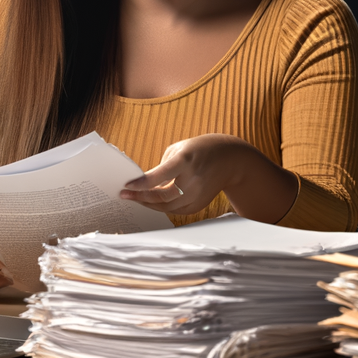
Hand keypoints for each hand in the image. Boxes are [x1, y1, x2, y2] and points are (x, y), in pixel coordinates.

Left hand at [120, 133, 295, 221]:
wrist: (232, 160)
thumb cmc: (202, 149)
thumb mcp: (181, 147)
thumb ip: (162, 165)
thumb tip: (146, 182)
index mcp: (186, 160)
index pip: (159, 176)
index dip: (141, 184)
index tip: (126, 186)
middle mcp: (192, 181)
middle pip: (161, 196)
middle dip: (140, 197)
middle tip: (124, 195)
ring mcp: (197, 196)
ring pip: (166, 207)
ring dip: (148, 203)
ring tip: (134, 198)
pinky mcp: (198, 205)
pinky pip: (174, 210)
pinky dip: (161, 207)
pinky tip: (150, 201)